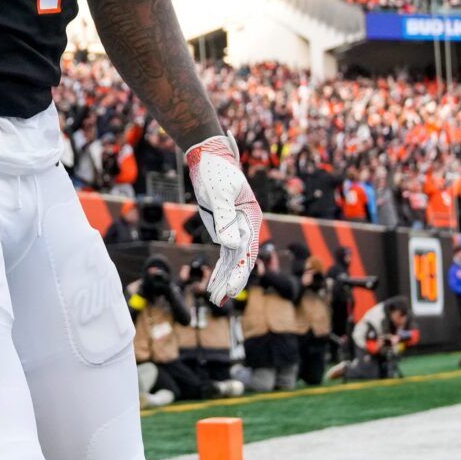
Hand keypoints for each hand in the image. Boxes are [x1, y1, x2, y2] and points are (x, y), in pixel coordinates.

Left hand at [185, 135, 262, 305]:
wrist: (209, 158)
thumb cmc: (216, 172)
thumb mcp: (219, 194)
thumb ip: (224, 219)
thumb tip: (231, 245)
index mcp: (251, 218)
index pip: (247, 250)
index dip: (240, 271)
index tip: (231, 289)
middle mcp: (246, 226)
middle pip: (241, 259)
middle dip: (231, 281)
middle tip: (219, 300)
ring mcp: (235, 229)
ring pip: (231, 261)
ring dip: (223, 280)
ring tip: (214, 300)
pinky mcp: (223, 229)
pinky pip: (223, 255)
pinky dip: (218, 270)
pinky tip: (212, 285)